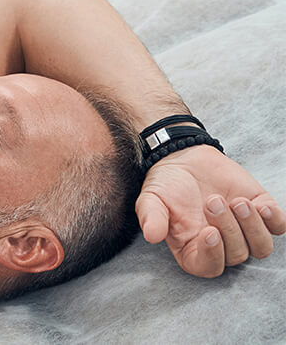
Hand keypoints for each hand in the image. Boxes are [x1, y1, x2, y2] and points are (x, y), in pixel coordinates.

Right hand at [135, 145, 285, 277]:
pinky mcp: (260, 212)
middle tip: (213, 201)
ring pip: (261, 246)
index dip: (213, 255)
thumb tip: (152, 236)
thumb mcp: (150, 199)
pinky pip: (278, 227)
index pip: (209, 268)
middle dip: (228, 228)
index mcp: (193, 250)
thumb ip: (151, 217)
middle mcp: (221, 246)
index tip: (209, 232)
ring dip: (252, 226)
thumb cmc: (166, 184)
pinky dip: (273, 219)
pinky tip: (259, 205)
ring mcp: (243, 230)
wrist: (184, 157)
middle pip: (237, 255)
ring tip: (237, 202)